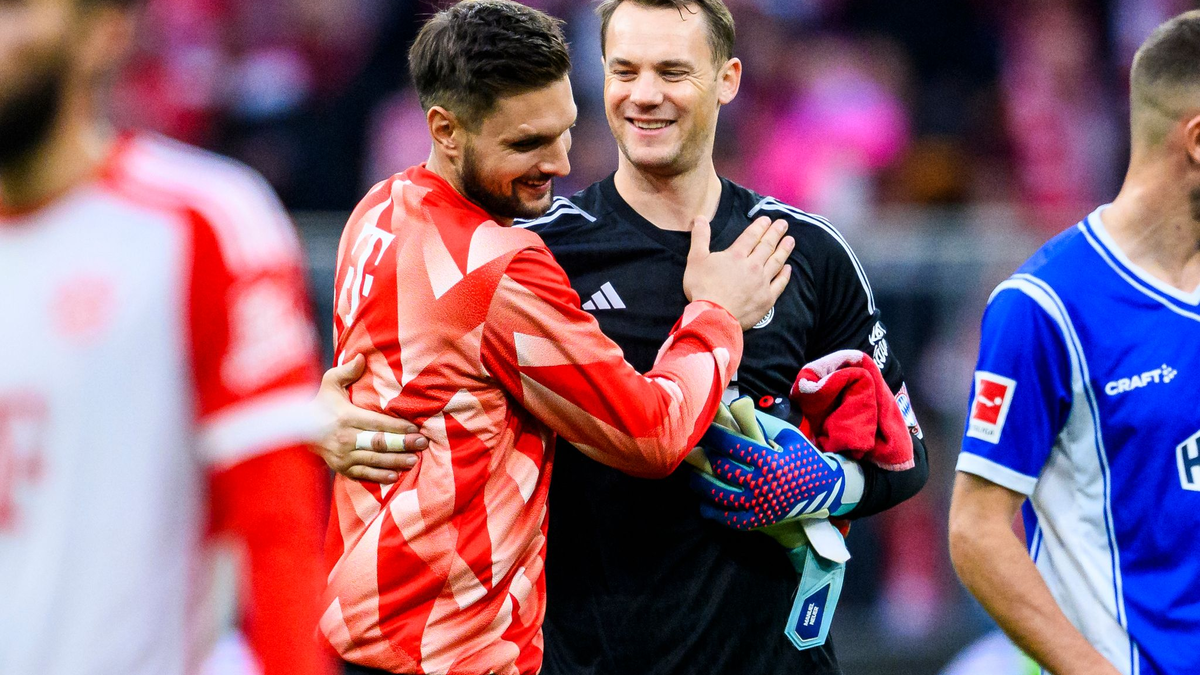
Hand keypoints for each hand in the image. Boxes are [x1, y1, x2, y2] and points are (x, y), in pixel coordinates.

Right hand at [313, 354, 427, 482]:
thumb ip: (347, 371)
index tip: (415, 428)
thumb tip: (362, 357)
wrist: (298, 430)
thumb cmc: (321, 404)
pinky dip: (379, 476)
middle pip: (379, 443)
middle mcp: (345, 438)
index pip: (377, 423)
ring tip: (414, 460)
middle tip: (422, 444)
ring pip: (374, 460)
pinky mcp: (341, 468)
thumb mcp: (329, 383)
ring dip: (396, 461)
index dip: (397, 426)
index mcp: (346, 417)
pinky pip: (362, 474)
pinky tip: (395, 476)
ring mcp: (343, 455)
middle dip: (403, 444)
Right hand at [683, 216, 792, 329]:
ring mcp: (762, 282)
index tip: (768, 219)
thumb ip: (700, 237)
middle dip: (776, 233)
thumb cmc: (703, 288)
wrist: (714, 317)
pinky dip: (785, 275)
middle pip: (767, 246)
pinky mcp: (767, 298)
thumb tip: (700, 217)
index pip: (751, 236)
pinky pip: (780, 283)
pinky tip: (788, 268)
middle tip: (784, 224)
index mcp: (736, 255)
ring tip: (791, 240)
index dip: (760, 226)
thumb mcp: (695, 259)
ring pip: (776, 262)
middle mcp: (753, 266)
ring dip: (784, 250)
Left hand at [690, 409, 847, 530]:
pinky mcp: (762, 520)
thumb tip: (732, 405)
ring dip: (703, 486)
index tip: (701, 429)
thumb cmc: (804, 457)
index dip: (713, 436)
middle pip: (723, 469)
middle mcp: (762, 483)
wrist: (827, 489)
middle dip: (703, 458)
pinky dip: (716, 513)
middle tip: (689, 451)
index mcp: (769, 459)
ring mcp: (761, 504)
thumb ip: (760, 424)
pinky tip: (704, 505)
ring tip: (692, 478)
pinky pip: (733, 519)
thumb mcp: (787, 436)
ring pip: (722, 495)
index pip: (732, 445)